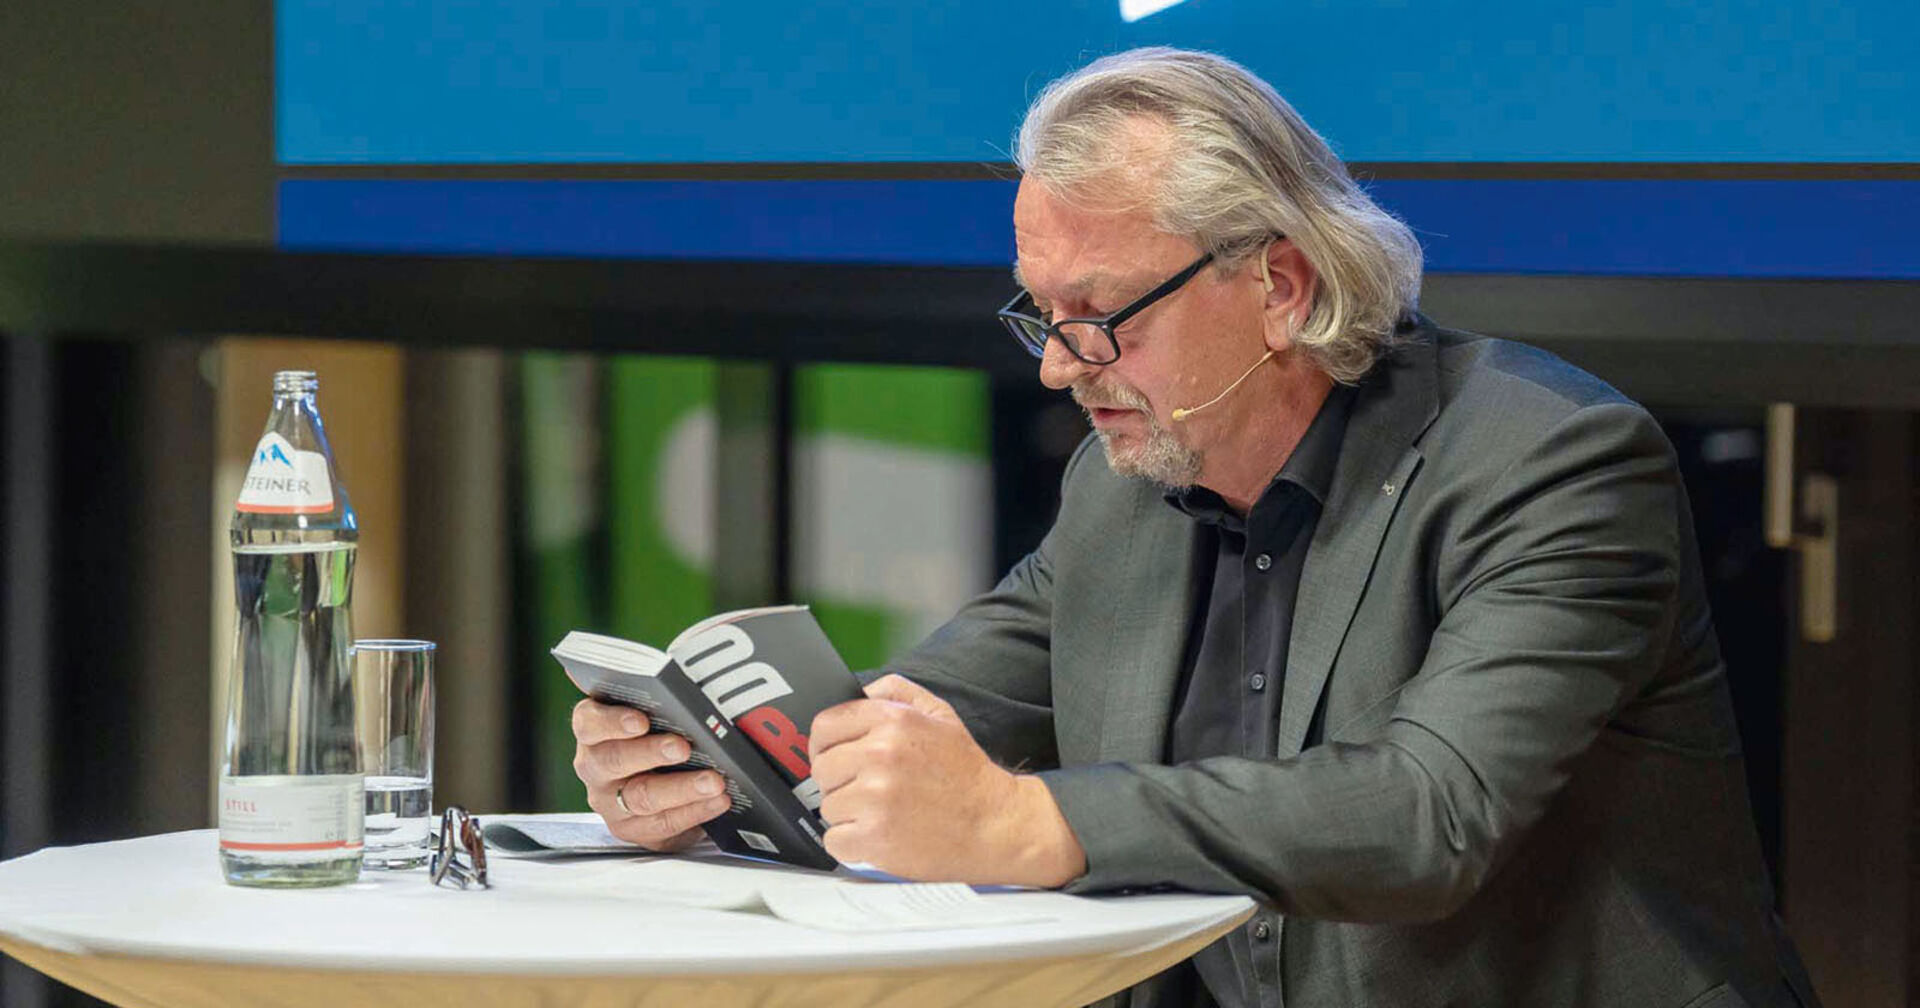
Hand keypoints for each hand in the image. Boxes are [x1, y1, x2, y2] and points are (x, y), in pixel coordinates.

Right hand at [570, 699, 731, 849]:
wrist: (663, 785)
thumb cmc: (658, 736)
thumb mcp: (654, 714)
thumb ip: (656, 698)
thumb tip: (680, 675)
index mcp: (593, 731)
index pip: (589, 722)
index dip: (612, 721)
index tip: (641, 720)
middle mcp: (594, 767)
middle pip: (613, 761)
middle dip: (651, 753)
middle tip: (683, 747)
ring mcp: (610, 802)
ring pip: (641, 796)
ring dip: (681, 788)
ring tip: (713, 780)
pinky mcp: (633, 829)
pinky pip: (663, 823)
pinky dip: (695, 811)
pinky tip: (718, 799)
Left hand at [809, 674, 1085, 886]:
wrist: (997, 824)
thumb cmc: (966, 771)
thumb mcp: (940, 714)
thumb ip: (897, 691)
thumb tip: (861, 691)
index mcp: (892, 720)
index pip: (825, 726)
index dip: (826, 744)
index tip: (837, 758)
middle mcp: (880, 754)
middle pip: (822, 769)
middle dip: (840, 781)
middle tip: (868, 791)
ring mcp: (875, 798)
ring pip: (829, 806)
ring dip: (850, 814)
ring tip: (884, 814)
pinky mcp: (875, 838)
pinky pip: (835, 841)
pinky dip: (852, 845)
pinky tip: (879, 837)